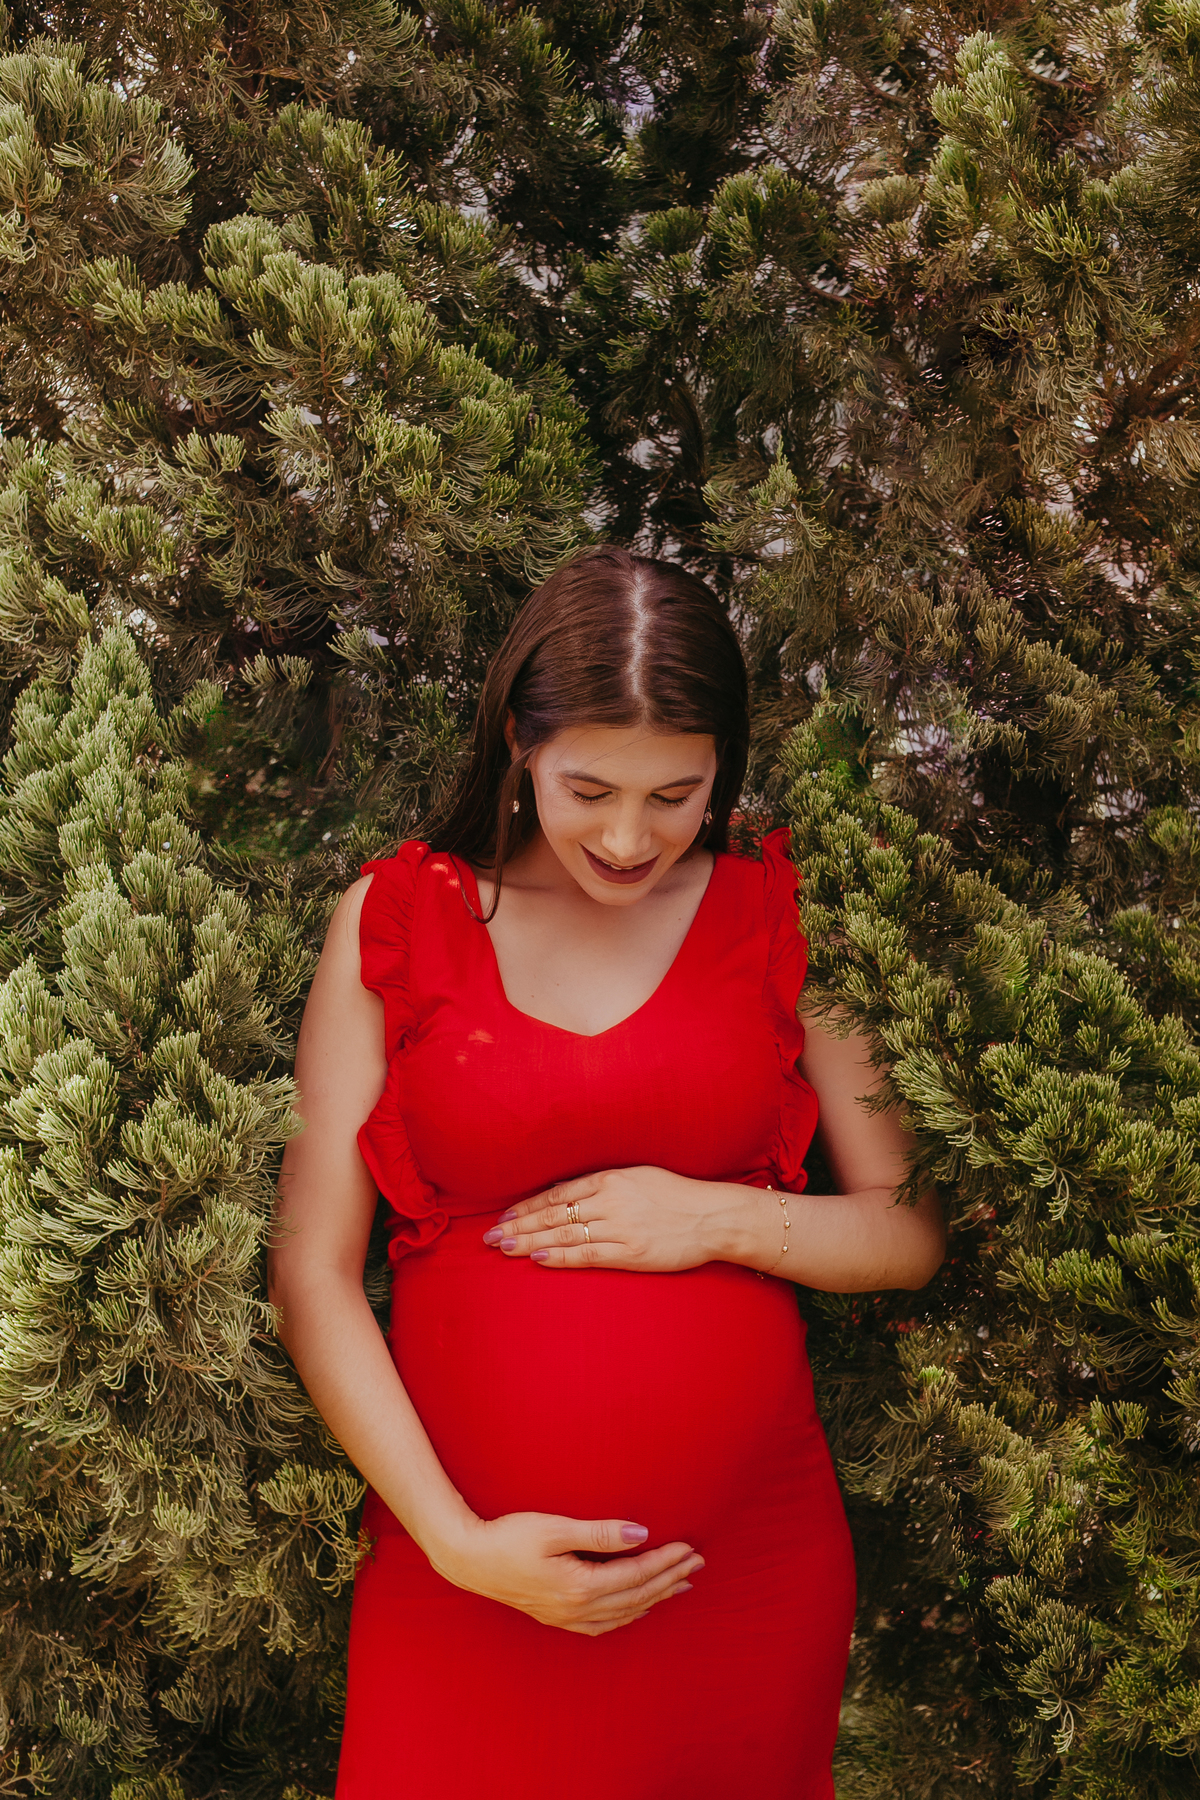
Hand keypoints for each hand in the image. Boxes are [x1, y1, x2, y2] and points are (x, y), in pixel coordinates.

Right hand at [431, 1511, 703, 1635]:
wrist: (469, 1558)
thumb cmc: (509, 1536)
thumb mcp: (554, 1528)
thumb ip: (599, 1533)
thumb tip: (641, 1534)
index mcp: (580, 1586)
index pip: (635, 1574)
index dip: (665, 1562)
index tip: (689, 1548)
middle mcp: (578, 1609)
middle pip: (636, 1596)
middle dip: (669, 1579)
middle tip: (697, 1563)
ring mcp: (567, 1617)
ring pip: (624, 1612)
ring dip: (655, 1597)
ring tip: (679, 1585)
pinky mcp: (557, 1617)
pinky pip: (604, 1624)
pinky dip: (628, 1615)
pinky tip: (639, 1607)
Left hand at [482, 1167, 742, 1271]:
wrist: (714, 1217)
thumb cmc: (677, 1196)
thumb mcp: (638, 1176)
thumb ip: (604, 1184)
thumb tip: (567, 1195)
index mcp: (610, 1178)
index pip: (556, 1193)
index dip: (527, 1206)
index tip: (504, 1216)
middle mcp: (610, 1200)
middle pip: (553, 1214)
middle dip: (518, 1226)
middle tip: (488, 1237)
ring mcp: (620, 1227)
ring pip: (564, 1234)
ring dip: (530, 1242)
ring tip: (503, 1248)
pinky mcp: (631, 1253)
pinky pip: (588, 1255)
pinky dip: (561, 1257)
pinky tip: (538, 1259)